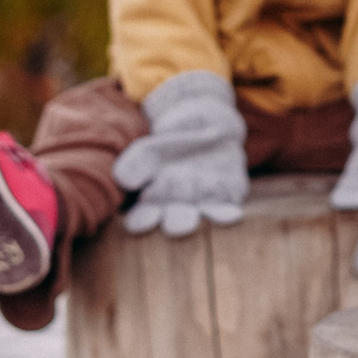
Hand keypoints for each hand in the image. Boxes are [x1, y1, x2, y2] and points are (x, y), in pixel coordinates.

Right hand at [115, 72, 248, 234]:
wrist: (204, 131)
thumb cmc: (168, 149)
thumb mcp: (148, 150)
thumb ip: (136, 164)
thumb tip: (125, 180)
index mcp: (151, 206)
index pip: (143, 220)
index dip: (143, 222)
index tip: (143, 222)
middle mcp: (178, 212)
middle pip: (176, 223)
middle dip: (178, 224)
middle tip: (178, 226)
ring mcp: (204, 206)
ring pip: (203, 217)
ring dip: (203, 219)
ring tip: (200, 218)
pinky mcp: (228, 198)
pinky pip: (228, 209)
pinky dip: (228, 213)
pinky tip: (233, 215)